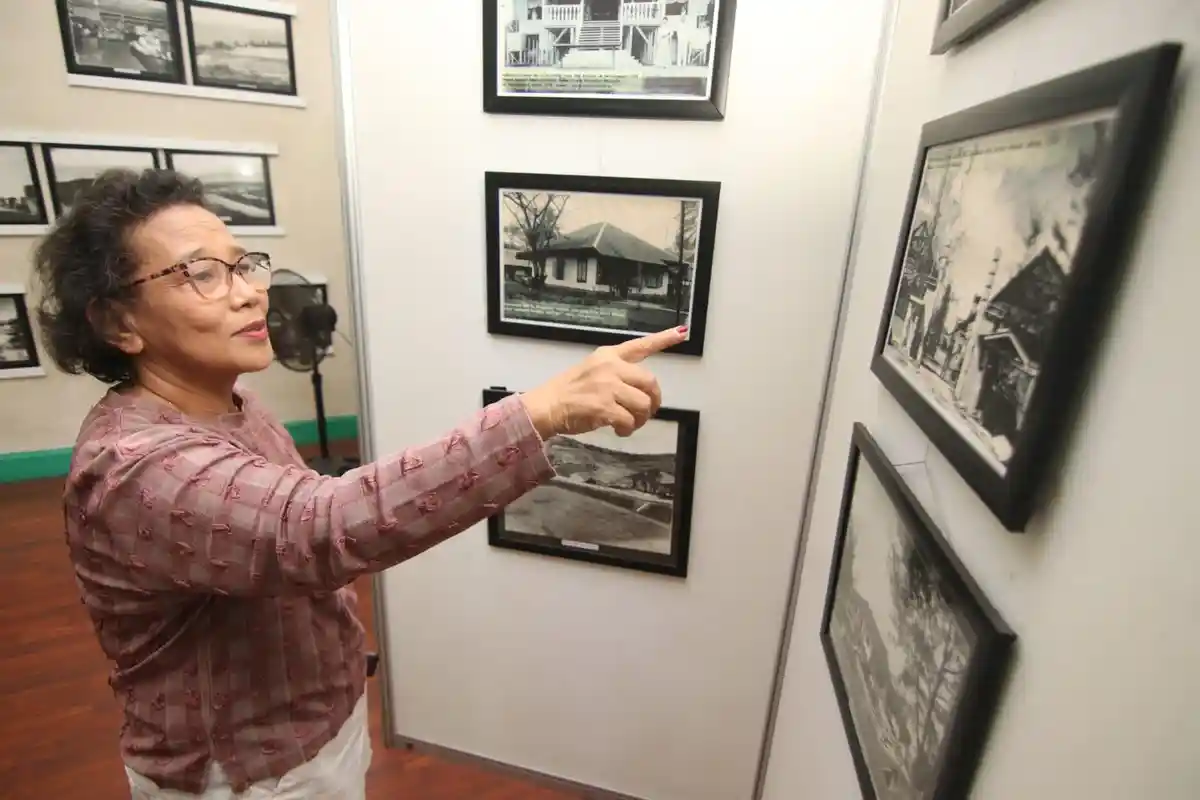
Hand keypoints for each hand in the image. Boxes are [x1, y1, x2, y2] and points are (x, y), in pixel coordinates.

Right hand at [521, 326, 687, 438]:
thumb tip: (640, 392)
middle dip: (653, 401)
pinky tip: (618, 430)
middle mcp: (610, 367)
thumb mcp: (591, 371)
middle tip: (646, 413)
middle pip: (650, 382)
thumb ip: (615, 374)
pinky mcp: (604, 406)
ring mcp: (607, 386)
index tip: (682, 332)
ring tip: (628, 424)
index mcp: (608, 355)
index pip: (640, 345)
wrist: (545, 406)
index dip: (663, 339)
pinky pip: (629, 420)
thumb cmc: (568, 392)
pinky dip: (627, 429)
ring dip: (640, 419)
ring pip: (643, 404)